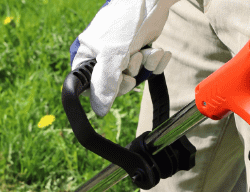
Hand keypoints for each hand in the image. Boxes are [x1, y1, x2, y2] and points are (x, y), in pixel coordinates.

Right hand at [70, 0, 176, 116]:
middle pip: (115, 83)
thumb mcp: (114, 55)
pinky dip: (155, 62)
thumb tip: (99, 111)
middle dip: (132, 73)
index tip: (122, 80)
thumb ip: (105, 84)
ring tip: (152, 51)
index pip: (92, 86)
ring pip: (133, 74)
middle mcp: (102, 55)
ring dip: (147, 65)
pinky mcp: (137, 48)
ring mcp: (120, 52)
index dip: (108, 88)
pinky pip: (145, 67)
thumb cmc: (128, 22)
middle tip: (137, 60)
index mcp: (87, 55)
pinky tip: (161, 52)